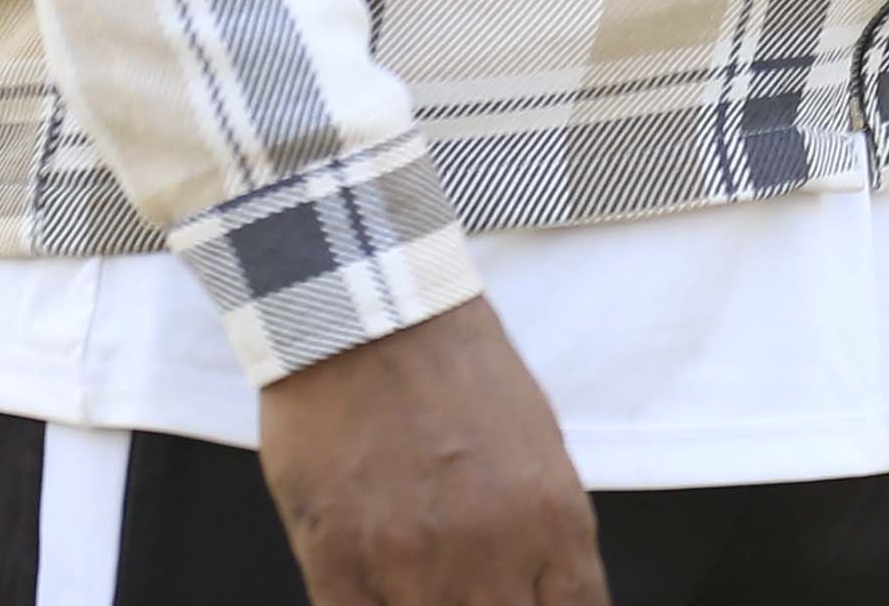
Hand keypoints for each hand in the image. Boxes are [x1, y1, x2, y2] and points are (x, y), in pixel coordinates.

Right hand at [250, 298, 604, 605]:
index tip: (533, 605)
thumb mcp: (539, 447)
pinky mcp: (336, 561)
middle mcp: (489, 550)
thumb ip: (545, 534)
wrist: (371, 311)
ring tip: (427, 585)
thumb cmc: (459, 371)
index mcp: (552, 517)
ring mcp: (409, 562)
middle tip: (477, 592)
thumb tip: (544, 593)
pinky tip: (381, 595)